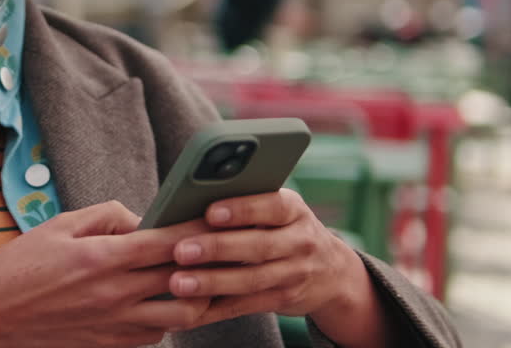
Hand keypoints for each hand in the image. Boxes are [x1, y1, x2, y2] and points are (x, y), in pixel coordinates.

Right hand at [0, 201, 211, 347]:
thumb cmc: (18, 266)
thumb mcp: (59, 225)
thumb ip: (107, 216)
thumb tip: (143, 219)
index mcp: (103, 258)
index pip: (170, 241)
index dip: (200, 227)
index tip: (220, 216)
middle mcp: (115, 295)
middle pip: (186, 281)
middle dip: (209, 262)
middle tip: (222, 247)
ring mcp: (115, 326)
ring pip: (180, 316)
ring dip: (195, 295)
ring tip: (199, 277)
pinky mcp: (109, 345)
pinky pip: (156, 335)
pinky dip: (168, 316)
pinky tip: (163, 300)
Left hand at [164, 189, 392, 347]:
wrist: (332, 271)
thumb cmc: (285, 228)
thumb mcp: (278, 210)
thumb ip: (247, 203)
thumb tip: (191, 198)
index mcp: (294, 210)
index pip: (272, 206)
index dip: (242, 209)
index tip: (211, 212)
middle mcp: (299, 242)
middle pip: (258, 246)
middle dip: (217, 248)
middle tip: (181, 250)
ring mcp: (294, 274)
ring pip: (251, 280)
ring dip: (212, 283)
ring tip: (179, 283)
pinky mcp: (282, 300)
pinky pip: (245, 306)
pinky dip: (214, 311)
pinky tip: (186, 312)